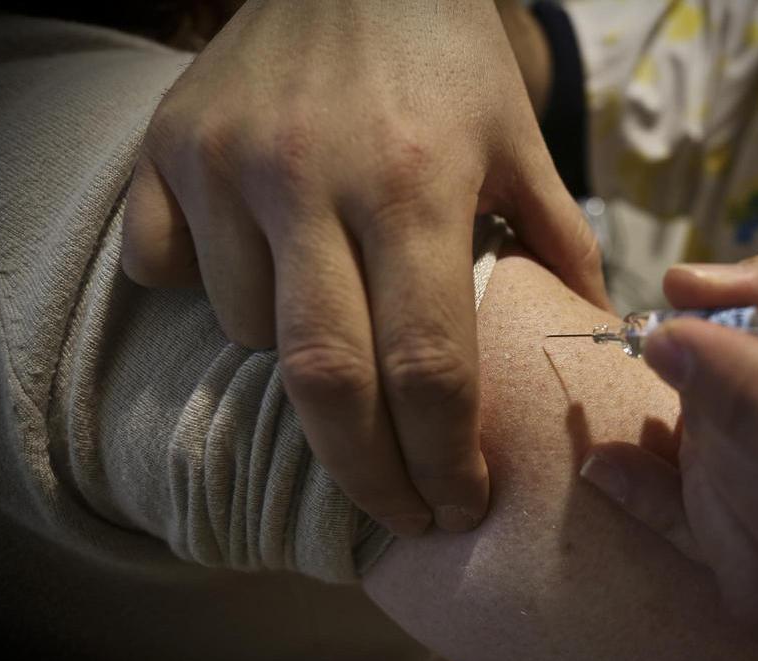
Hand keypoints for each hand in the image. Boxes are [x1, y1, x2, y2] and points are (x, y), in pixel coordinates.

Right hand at [120, 0, 607, 535]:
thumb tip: (593, 332)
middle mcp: (310, 179)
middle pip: (326, 383)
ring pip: (246, 330)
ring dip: (298, 359)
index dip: (443, 458)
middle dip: (368, 474)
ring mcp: (225, 163)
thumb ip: (562, 238)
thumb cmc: (447, 52)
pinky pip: (165, 267)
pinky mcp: (166, 147)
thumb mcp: (521, 138)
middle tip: (404, 511)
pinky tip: (258, 265)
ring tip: (342, 328)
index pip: (427, 367)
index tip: (459, 503)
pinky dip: (210, 289)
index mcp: (416, 184)